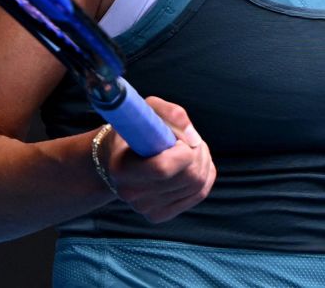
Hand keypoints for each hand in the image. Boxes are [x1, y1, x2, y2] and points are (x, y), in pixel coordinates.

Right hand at [99, 97, 216, 222]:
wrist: (119, 157)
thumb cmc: (135, 129)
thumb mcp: (147, 110)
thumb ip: (171, 113)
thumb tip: (194, 138)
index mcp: (122, 168)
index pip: (163, 168)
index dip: (183, 151)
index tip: (179, 138)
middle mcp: (131, 194)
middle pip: (187, 177)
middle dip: (198, 153)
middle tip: (189, 139)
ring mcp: (145, 208)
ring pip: (197, 185)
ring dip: (203, 161)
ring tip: (190, 148)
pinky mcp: (159, 214)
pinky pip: (199, 194)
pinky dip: (205, 175)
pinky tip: (194, 163)